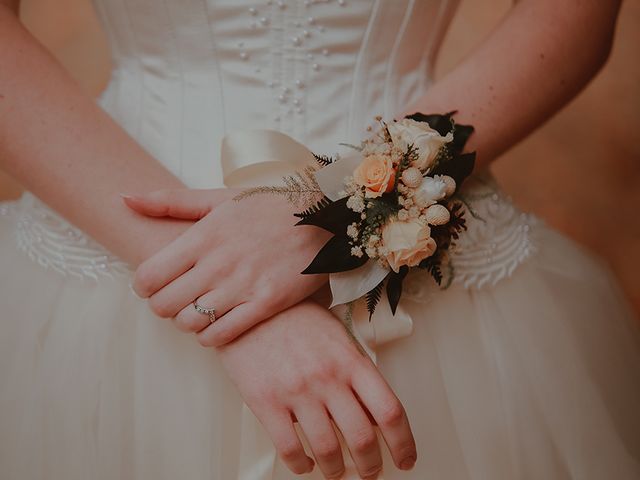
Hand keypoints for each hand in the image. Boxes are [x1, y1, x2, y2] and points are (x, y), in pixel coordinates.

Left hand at [123, 189, 331, 345]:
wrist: (323, 217)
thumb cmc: (268, 206)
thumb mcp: (219, 197)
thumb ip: (170, 201)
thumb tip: (123, 198)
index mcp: (203, 235)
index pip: (148, 276)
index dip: (143, 286)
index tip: (154, 284)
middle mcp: (218, 263)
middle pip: (163, 305)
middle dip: (163, 306)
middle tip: (175, 299)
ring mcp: (243, 285)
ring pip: (189, 324)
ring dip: (187, 322)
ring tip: (199, 310)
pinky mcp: (266, 304)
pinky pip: (222, 335)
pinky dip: (211, 336)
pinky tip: (218, 323)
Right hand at [217, 301, 416, 478]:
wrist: (250, 306)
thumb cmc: (295, 318)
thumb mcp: (337, 336)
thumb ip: (357, 372)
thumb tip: (375, 412)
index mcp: (351, 360)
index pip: (390, 411)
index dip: (403, 443)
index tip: (405, 458)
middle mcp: (328, 377)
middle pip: (362, 438)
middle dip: (370, 465)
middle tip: (369, 472)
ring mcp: (297, 391)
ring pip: (328, 450)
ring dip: (336, 470)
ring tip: (335, 471)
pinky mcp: (266, 401)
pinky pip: (289, 448)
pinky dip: (301, 465)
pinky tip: (305, 463)